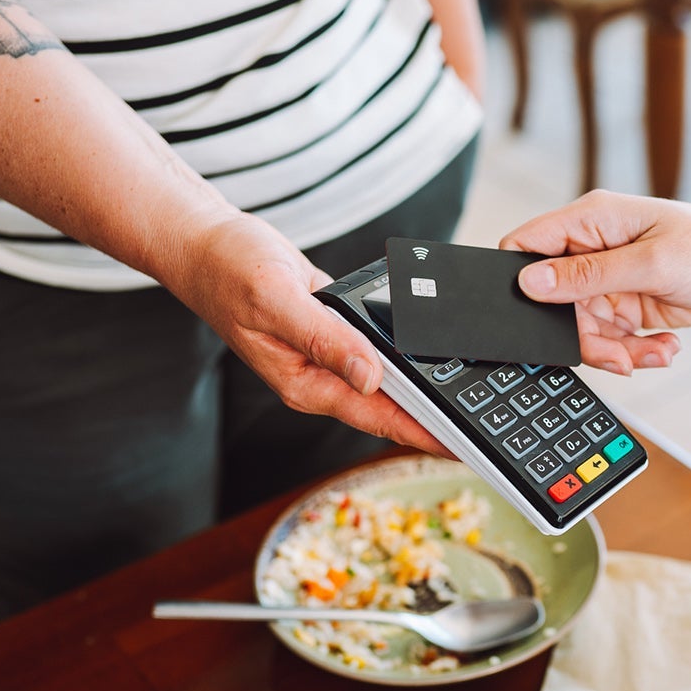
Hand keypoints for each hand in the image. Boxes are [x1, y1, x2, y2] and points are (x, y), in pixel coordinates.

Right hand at [162, 214, 447, 453]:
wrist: (205, 244)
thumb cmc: (229, 270)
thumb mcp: (278, 300)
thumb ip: (325, 339)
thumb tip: (369, 376)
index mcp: (306, 384)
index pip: (378, 417)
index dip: (424, 433)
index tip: (463, 447)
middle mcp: (320, 378)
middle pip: (390, 408)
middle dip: (436, 419)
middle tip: (485, 428)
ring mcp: (327, 358)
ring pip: (387, 381)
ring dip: (425, 387)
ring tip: (473, 397)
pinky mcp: (333, 334)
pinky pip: (378, 350)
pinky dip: (405, 353)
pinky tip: (435, 354)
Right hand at [501, 190, 690, 373]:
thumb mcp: (651, 264)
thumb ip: (587, 276)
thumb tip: (530, 281)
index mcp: (594, 220)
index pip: (528, 244)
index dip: (522, 281)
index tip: (538, 316)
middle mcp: (598, 249)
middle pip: (554, 301)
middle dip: (582, 334)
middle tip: (614, 353)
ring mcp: (615, 280)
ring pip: (583, 328)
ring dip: (613, 350)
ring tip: (649, 354)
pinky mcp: (632, 307)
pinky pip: (612, 340)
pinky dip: (633, 351)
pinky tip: (662, 348)